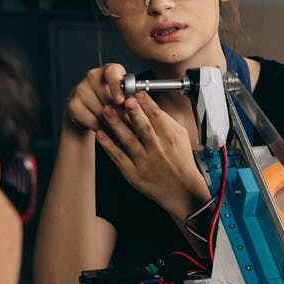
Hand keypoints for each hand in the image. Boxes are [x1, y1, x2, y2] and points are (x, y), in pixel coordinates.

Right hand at [66, 64, 129, 133]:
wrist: (86, 110)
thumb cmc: (111, 101)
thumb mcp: (123, 96)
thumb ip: (130, 100)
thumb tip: (138, 110)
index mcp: (109, 70)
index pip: (112, 73)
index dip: (117, 87)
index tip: (121, 100)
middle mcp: (92, 76)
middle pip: (109, 99)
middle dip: (124, 115)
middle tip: (135, 127)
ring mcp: (80, 90)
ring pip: (103, 113)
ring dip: (117, 126)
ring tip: (127, 134)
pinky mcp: (74, 106)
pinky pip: (94, 123)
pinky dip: (106, 132)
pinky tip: (113, 136)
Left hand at [95, 91, 209, 217]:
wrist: (182, 191)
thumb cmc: (181, 162)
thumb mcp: (181, 138)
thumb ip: (167, 121)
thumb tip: (151, 105)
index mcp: (170, 138)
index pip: (157, 116)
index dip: (145, 103)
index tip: (135, 92)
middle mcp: (158, 149)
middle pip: (143, 127)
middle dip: (132, 112)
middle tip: (122, 98)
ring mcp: (145, 162)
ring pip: (128, 140)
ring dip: (116, 124)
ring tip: (106, 110)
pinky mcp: (134, 174)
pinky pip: (119, 157)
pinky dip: (108, 146)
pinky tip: (100, 134)